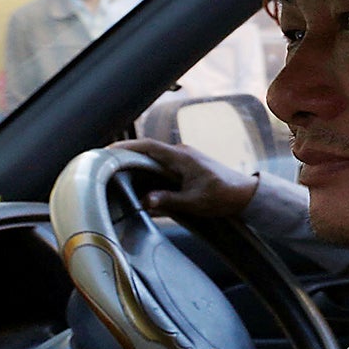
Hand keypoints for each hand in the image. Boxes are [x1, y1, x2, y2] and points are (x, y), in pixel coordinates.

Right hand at [114, 137, 258, 220]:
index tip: (106, 150)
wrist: (245, 194)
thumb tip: (144, 201)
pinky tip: (137, 179)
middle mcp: (181, 153)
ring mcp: (184, 158)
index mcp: (182, 157)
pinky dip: (147, 168)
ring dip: (135, 162)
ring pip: (153, 157)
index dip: (125, 147)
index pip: (148, 146)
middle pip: (146, 150)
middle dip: (125, 155)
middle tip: (102, 164)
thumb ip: (168, 201)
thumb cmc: (223, 196)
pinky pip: (161, 163)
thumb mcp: (194, 202)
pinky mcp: (186, 165)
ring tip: (113, 171)